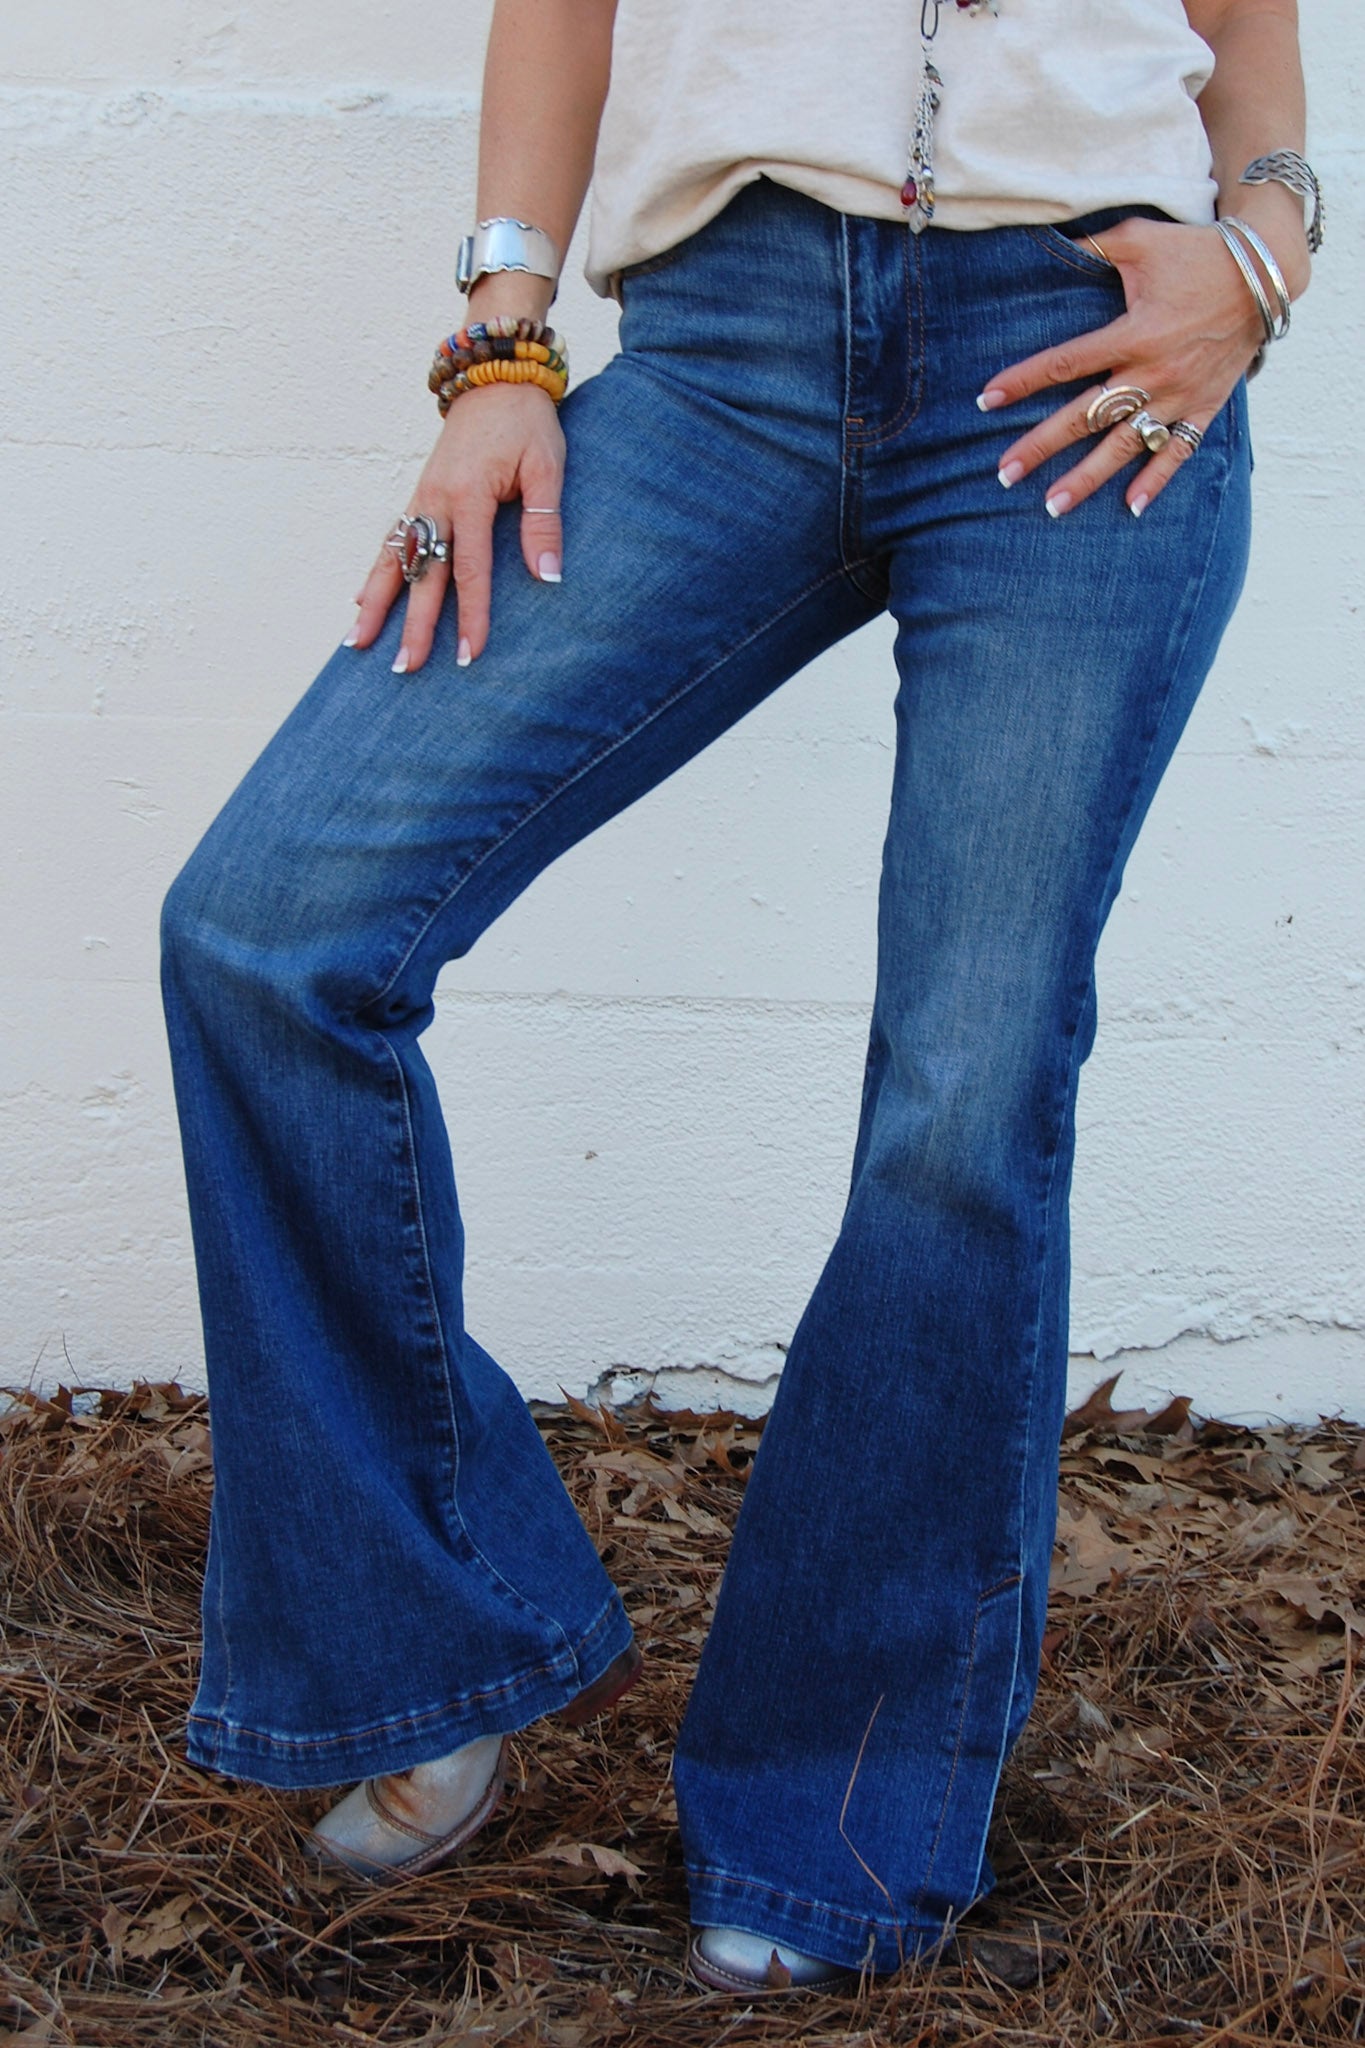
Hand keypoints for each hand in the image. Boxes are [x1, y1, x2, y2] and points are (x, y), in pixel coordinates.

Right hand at [348, 382, 565, 673]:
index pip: (470, 571)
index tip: (468, 654)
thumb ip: (545, 522)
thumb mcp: (548, 467)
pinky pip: (392, 540)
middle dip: (413, 625)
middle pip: (423, 575)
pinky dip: (376, 573)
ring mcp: (421, 497)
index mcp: (469, 496)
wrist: (496, 373)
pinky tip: (362, 602)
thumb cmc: (528, 422)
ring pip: (394, 559)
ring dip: (377, 604)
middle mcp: (436, 500)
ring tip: (357, 644)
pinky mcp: (419, 494)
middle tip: (404, 668)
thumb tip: (548, 577)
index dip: (469, 616)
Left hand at [980, 217, 1269, 518]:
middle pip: (1085, 416)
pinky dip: (1157, 480)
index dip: (1023, 379)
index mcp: (1132, 333)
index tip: (987, 398)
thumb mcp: (1140, 240)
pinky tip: (1131, 508)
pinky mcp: (1204, 406)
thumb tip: (1050, 243)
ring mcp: (1179, 394)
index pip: (1065, 362)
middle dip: (1042, 446)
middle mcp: (1152, 371)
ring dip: (1088, 478)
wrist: (1264, 273)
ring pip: (1124, 445)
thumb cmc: (1196, 253)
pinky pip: (1178, 451)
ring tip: (1053, 506)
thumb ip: (1093, 246)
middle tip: (1005, 473)